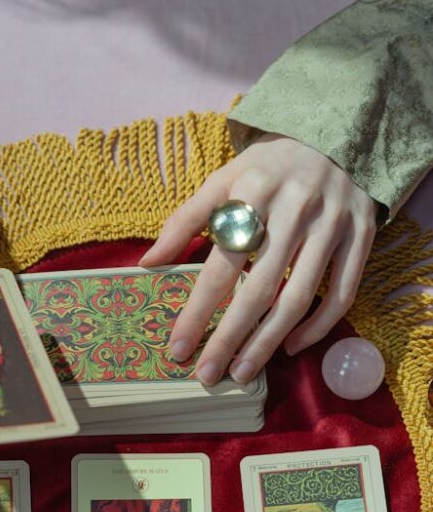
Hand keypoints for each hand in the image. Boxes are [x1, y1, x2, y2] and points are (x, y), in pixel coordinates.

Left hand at [140, 134, 377, 383]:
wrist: (336, 136)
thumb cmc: (267, 169)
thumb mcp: (222, 181)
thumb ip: (184, 222)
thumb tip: (147, 264)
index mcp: (254, 191)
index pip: (220, 265)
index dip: (198, 311)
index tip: (178, 348)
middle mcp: (296, 208)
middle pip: (259, 289)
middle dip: (230, 338)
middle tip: (208, 375)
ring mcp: (333, 223)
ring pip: (300, 297)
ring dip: (269, 342)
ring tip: (242, 371)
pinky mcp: (362, 235)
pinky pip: (341, 293)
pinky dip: (316, 327)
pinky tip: (290, 346)